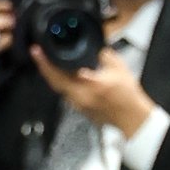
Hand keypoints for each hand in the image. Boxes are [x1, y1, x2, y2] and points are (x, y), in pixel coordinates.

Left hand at [33, 42, 153, 136]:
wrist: (132, 119)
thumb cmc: (128, 99)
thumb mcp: (119, 69)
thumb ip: (104, 55)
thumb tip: (96, 49)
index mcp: (88, 85)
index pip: (59, 73)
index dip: (45, 61)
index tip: (36, 50)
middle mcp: (79, 97)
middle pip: (53, 82)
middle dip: (43, 67)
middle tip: (37, 53)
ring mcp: (79, 105)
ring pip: (59, 89)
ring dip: (52, 75)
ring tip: (47, 62)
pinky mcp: (81, 110)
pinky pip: (66, 94)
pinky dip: (62, 83)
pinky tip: (62, 75)